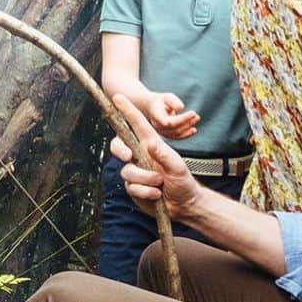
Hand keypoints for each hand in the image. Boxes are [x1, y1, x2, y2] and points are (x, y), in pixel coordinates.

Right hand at [111, 94, 200, 219]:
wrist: (183, 205)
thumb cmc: (183, 181)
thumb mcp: (178, 167)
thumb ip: (164, 154)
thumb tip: (150, 143)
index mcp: (152, 145)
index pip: (137, 125)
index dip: (128, 111)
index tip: (118, 97)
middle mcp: (141, 156)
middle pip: (119, 147)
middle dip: (120, 150)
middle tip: (130, 157)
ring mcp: (136, 172)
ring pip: (127, 171)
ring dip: (145, 180)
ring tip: (160, 184)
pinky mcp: (133, 187)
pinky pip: (131, 187)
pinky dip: (145, 192)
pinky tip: (157, 195)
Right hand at [145, 91, 199, 140]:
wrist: (151, 107)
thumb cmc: (160, 100)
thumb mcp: (166, 97)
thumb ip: (172, 101)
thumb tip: (180, 107)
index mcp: (156, 116)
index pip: (169, 121)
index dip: (182, 119)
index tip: (193, 112)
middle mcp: (157, 125)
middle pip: (174, 128)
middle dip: (187, 122)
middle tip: (196, 115)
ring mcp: (161, 131)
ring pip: (176, 134)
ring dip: (188, 128)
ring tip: (197, 119)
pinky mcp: (166, 134)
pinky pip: (176, 137)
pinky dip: (186, 134)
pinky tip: (193, 130)